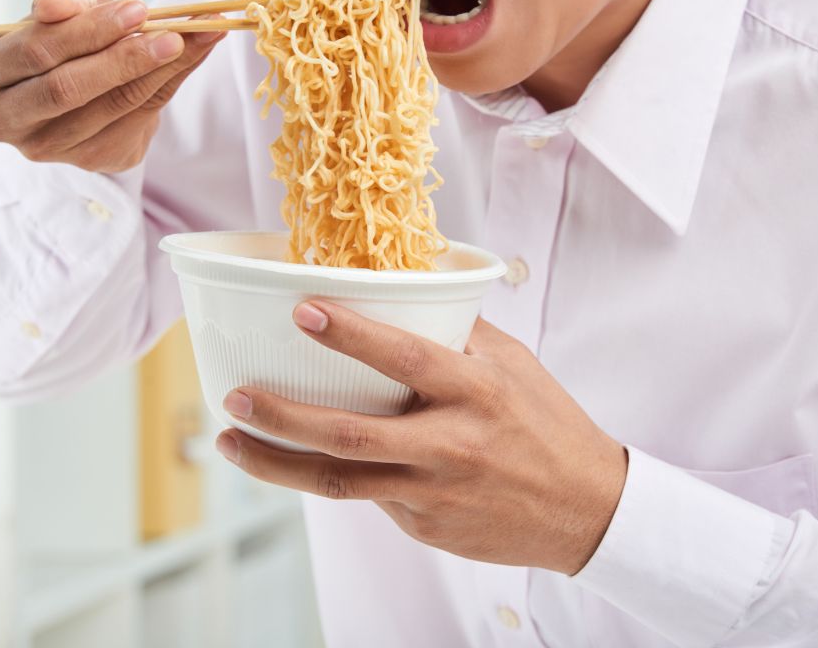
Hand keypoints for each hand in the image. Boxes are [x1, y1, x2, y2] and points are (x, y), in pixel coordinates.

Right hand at [0, 0, 224, 173]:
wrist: (83, 84)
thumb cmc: (66, 38)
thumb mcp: (65, 8)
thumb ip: (66, 1)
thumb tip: (56, 4)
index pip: (38, 50)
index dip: (89, 30)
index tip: (138, 8)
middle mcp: (4, 117)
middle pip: (67, 88)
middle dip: (124, 59)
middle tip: (173, 34)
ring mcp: (44, 147)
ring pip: (107, 108)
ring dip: (157, 71)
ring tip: (193, 39)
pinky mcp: (86, 160)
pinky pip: (134, 122)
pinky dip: (168, 85)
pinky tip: (192, 57)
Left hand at [214, 301, 628, 574]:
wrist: (586, 510)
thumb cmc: (547, 423)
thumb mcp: (513, 364)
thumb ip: (457, 332)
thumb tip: (404, 290)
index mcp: (476, 392)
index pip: (405, 358)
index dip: (350, 335)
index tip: (301, 310)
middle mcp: (451, 445)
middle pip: (350, 436)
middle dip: (283, 418)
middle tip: (234, 398)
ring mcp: (433, 493)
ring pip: (341, 482)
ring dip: (277, 464)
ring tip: (231, 442)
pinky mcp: (424, 527)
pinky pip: (369, 497)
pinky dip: (333, 476)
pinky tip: (303, 460)